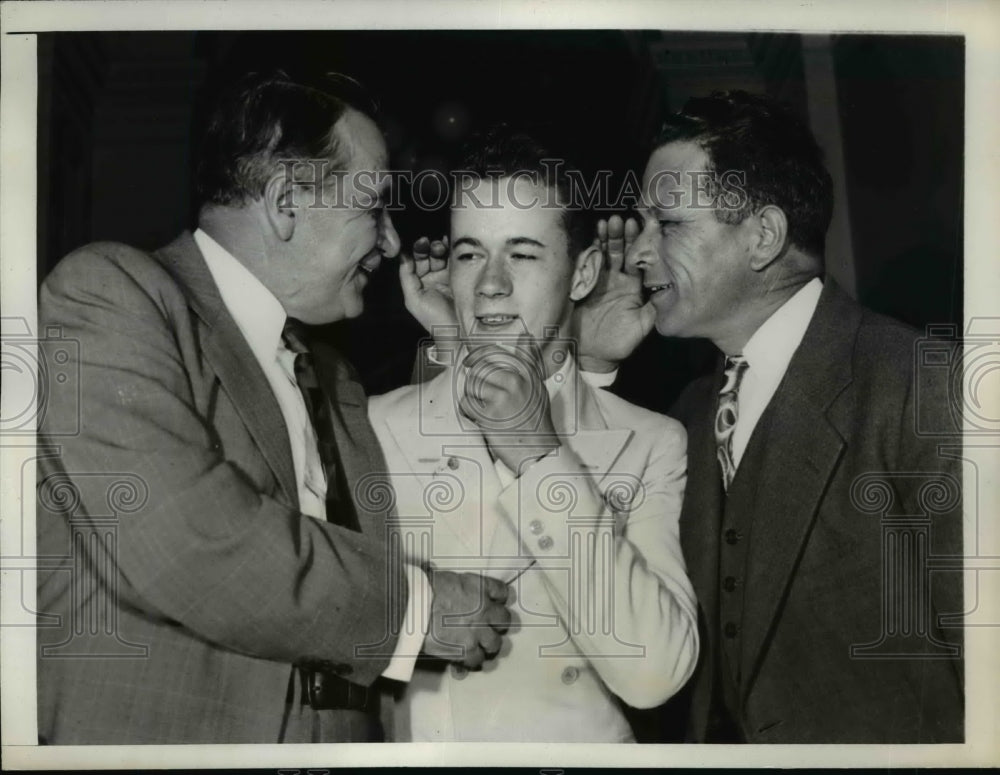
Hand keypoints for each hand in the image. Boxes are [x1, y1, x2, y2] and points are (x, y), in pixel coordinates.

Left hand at [400, 236, 456, 343]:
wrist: (458, 331)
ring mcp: (445, 276)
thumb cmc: (433, 318)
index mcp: (417, 282)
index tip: (421, 243)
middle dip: (429, 248)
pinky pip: (455, 261)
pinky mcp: (460, 276)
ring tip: (443, 246)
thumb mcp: (414, 299)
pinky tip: (452, 244)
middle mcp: (430, 277)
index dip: (417, 251)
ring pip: (441, 256)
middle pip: (428, 256)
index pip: (415, 261)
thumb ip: (406, 277)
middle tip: (433, 245)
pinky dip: (453, 252)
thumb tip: (403, 255)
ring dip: (440, 248)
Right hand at [422, 568, 510, 668]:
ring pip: (494, 643)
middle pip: (504, 619)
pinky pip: (477, 660)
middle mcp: (483, 610)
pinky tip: (466, 658)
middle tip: (489, 626)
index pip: (501, 591)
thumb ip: (457, 586)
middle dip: (497, 624)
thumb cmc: (422, 590)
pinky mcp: (466, 651)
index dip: (497, 598)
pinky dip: (472, 660)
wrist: (412, 608)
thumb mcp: (445, 578)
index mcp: (478, 587)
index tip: (493, 602)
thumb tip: (452, 588)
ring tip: (480, 645)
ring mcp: (477, 632)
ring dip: (488, 644)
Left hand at [458, 334, 560, 472]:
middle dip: (475, 382)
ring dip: (472, 397)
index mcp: (526, 374)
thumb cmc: (537, 422)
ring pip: (471, 385)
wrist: (538, 452)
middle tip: (481, 396)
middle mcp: (514, 382)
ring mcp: (501, 397)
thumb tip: (524, 337)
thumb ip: (529, 362)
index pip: (496, 352)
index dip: (478, 354)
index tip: (470, 360)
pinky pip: (467, 403)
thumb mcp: (538, 387)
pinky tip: (480, 419)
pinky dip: (469, 412)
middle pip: (479, 369)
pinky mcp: (489, 414)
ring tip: (484, 409)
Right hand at [572, 215, 654, 371]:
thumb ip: (654, 308)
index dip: (639, 244)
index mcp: (633, 286)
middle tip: (621, 220)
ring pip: (603, 254)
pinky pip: (586, 264)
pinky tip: (590, 236)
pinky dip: (588, 250)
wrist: (591, 356)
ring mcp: (598, 280)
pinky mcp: (582, 284)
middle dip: (621, 235)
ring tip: (606, 223)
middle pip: (620, 251)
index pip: (638, 259)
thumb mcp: (642, 327)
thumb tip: (668, 290)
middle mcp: (616, 279)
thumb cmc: (619, 343)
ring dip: (605, 238)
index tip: (641, 227)